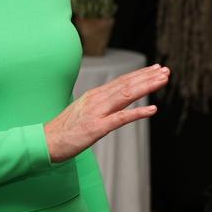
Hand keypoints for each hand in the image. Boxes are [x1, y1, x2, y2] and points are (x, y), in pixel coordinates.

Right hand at [44, 64, 169, 162]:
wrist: (46, 141)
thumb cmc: (64, 130)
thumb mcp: (83, 111)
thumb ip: (99, 105)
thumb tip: (113, 103)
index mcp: (94, 95)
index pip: (122, 81)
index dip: (140, 74)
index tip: (156, 69)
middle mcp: (97, 99)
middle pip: (127, 84)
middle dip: (148, 77)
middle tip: (166, 70)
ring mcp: (97, 112)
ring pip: (126, 95)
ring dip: (146, 87)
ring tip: (162, 81)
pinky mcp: (96, 128)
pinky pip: (120, 118)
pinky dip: (137, 113)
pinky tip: (152, 110)